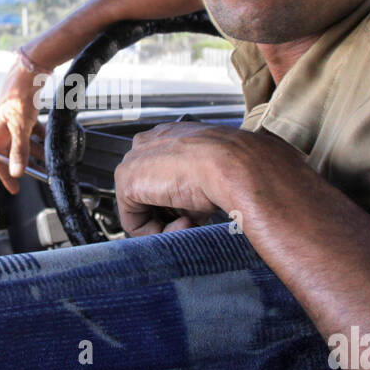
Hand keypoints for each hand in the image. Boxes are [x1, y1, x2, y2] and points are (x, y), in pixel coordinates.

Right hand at [0, 60, 46, 193]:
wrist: (29, 69)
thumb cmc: (19, 93)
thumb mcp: (20, 125)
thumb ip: (20, 150)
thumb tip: (17, 172)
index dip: (5, 175)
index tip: (15, 188)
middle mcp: (2, 125)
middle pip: (12, 151)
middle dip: (25, 163)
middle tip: (38, 173)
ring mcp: (13, 117)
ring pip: (23, 140)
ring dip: (34, 151)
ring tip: (46, 160)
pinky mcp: (24, 110)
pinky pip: (31, 129)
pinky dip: (39, 136)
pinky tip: (48, 140)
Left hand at [113, 122, 309, 236]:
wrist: (239, 164)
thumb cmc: (241, 167)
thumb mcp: (221, 177)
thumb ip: (201, 188)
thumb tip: (200, 208)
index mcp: (175, 136)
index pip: (165, 176)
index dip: (183, 202)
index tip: (201, 210)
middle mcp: (151, 143)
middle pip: (151, 193)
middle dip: (173, 213)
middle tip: (198, 218)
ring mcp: (136, 159)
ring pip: (143, 210)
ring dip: (168, 225)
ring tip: (193, 221)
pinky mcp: (127, 180)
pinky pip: (135, 223)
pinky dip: (158, 233)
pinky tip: (183, 222)